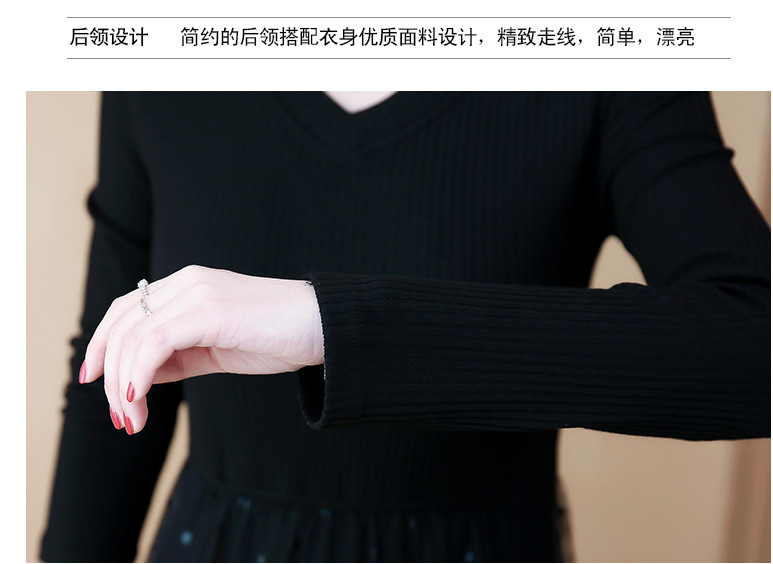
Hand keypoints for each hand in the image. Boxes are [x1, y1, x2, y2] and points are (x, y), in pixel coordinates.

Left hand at [79, 265, 323, 434]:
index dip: (100, 344)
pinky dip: (137, 374)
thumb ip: (177, 357)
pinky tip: (138, 400)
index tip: (94, 381)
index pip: (126, 310)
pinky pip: (155, 344)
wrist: (322, 326)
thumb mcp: (215, 349)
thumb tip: (136, 378)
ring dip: (122, 385)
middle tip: (119, 416)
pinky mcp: (211, 312)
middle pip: (121, 323)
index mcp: (187, 286)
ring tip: (133, 420)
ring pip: (133, 336)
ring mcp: (198, 294)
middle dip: (107, 373)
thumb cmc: (276, 337)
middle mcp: (187, 283)